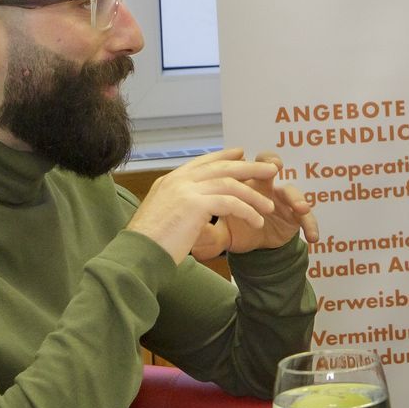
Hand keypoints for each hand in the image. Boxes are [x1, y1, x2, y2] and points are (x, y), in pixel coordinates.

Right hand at [125, 148, 279, 264]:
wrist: (137, 254)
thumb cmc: (150, 243)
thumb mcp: (163, 215)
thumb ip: (180, 204)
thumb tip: (196, 207)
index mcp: (171, 180)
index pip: (203, 162)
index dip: (224, 156)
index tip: (241, 153)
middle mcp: (179, 180)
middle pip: (221, 167)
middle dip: (249, 168)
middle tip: (271, 169)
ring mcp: (186, 189)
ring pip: (229, 184)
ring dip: (253, 195)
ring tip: (269, 205)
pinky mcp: (195, 204)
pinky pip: (230, 202)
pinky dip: (247, 211)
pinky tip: (257, 221)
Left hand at [217, 151, 318, 255]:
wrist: (254, 248)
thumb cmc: (236, 230)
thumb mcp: (220, 234)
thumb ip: (208, 235)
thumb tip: (195, 236)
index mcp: (243, 185)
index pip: (240, 167)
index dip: (240, 162)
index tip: (240, 157)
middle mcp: (265, 187)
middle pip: (268, 166)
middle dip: (271, 163)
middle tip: (273, 167)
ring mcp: (282, 200)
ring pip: (292, 190)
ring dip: (296, 197)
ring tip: (300, 207)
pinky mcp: (295, 215)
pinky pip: (307, 218)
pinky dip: (311, 224)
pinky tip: (313, 237)